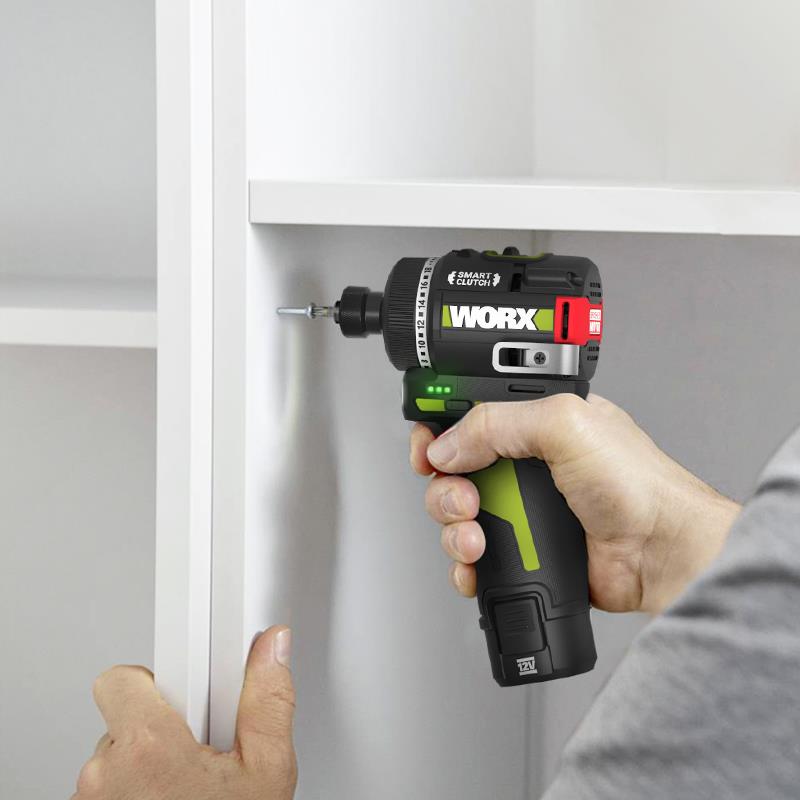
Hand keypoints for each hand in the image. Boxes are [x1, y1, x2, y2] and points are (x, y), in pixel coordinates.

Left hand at [73, 626, 296, 799]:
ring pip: (114, 759)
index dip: (159, 678)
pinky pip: (106, 792)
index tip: (186, 685)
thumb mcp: (268, 775)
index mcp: (147, 749)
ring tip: (188, 790)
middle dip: (161, 727)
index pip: (121, 677)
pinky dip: (134, 796)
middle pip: (123, 718)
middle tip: (198, 754)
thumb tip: (271, 648)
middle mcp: (103, 777)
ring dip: (147, 767)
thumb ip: (268, 700)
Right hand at [410, 394, 739, 614]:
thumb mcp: (564, 426)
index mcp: (536, 423)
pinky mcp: (525, 550)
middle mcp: (526, 464)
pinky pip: (474, 558)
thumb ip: (498, 423)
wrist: (661, 554)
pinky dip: (464, 564)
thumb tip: (447, 444)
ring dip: (453, 529)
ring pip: (457, 517)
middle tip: (466, 500)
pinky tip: (476, 564)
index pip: (469, 418)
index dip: (439, 433)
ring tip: (476, 537)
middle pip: (453, 471)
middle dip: (445, 488)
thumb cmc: (639, 486)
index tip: (427, 451)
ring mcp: (524, 509)